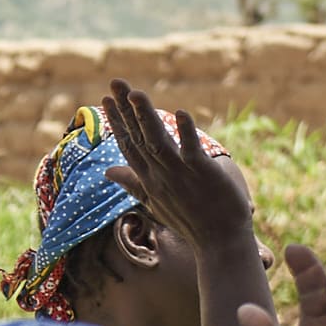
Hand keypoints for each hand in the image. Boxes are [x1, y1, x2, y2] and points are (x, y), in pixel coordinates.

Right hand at [97, 84, 256, 263]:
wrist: (219, 243)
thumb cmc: (189, 220)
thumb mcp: (154, 200)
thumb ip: (131, 182)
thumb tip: (107, 171)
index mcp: (149, 178)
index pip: (129, 144)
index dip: (118, 121)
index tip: (106, 98)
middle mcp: (160, 174)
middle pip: (139, 137)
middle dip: (126, 109)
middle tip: (115, 82)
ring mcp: (179, 174)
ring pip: (158, 141)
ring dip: (147, 116)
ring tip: (137, 93)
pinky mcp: (202, 173)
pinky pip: (191, 151)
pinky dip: (186, 133)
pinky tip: (181, 113)